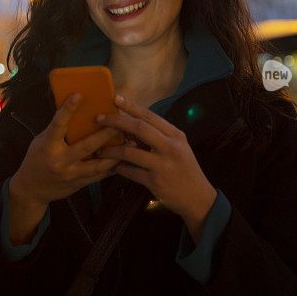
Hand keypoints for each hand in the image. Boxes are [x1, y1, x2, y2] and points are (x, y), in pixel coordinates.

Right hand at [10, 93, 121, 207]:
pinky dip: (112, 166)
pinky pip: (99, 175)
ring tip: (131, 143)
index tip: (78, 95)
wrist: (31, 190)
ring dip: (116, 154)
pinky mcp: (78, 184)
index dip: (68, 110)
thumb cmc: (36, 159)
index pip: (58, 125)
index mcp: (48, 146)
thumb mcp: (41, 141)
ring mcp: (70, 174)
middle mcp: (60, 161)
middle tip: (120, 123)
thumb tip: (73, 109)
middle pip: (86, 146)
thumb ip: (57, 129)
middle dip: (105, 134)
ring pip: (98, 164)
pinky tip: (124, 158)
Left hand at [96, 95, 216, 227]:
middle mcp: (171, 147)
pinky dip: (118, 168)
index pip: (150, 116)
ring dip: (111, 149)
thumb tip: (130, 124)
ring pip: (130, 151)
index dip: (131, 106)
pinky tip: (110, 166)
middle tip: (99, 118)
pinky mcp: (155, 182)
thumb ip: (158, 136)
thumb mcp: (177, 147)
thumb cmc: (183, 169)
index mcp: (176, 135)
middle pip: (139, 128)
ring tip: (99, 149)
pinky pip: (130, 172)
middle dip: (116, 121)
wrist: (197, 197)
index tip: (115, 98)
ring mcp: (163, 165)